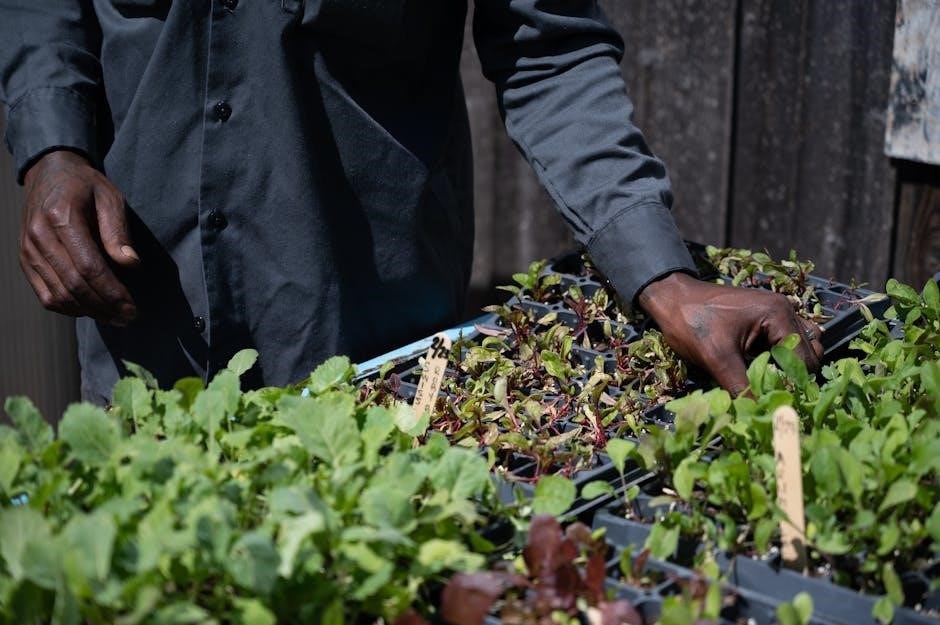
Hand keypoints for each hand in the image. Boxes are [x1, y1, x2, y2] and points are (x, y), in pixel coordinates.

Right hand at [20, 150, 138, 324]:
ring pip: (58, 295)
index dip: (112, 292)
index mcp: (61, 218)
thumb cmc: (86, 186)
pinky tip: (92, 310)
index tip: (133, 308)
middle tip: (129, 318)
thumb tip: (132, 265)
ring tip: (115, 317)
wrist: (49, 174)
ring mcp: (28, 250)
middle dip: (104, 307)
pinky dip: (69, 308)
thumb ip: (118, 231)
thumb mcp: (110, 198)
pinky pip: (44, 294)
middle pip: (73, 285)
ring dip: (89, 312)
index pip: (88, 267)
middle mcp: (39, 236)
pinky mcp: (25, 260)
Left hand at [637, 271, 822, 396]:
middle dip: (791, 377)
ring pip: (799, 349)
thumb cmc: (692, 323)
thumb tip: (759, 414)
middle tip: (770, 395)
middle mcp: (785, 311)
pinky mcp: (765, 320)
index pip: (805, 359)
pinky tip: (760, 371)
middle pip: (808, 354)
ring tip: (766, 384)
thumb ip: (742, 386)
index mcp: (779, 314)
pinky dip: (778, 359)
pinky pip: (784, 343)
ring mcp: (777, 314)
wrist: (671, 299)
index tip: (778, 404)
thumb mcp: (716, 358)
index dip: (793, 385)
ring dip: (787, 368)